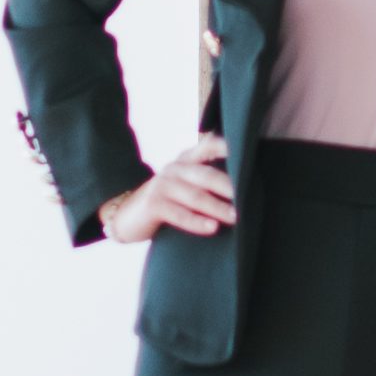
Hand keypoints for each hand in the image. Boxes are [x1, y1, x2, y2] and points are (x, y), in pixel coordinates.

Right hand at [104, 134, 236, 242]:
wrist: (126, 215)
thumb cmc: (166, 201)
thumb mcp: (184, 185)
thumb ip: (206, 181)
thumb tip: (245, 188)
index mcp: (186, 160)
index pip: (209, 146)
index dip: (227, 148)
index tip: (247, 153)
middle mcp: (175, 168)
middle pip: (206, 175)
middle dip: (229, 187)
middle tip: (249, 199)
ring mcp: (162, 185)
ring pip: (195, 196)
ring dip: (217, 207)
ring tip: (236, 217)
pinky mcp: (154, 204)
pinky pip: (179, 214)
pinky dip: (197, 222)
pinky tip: (213, 228)